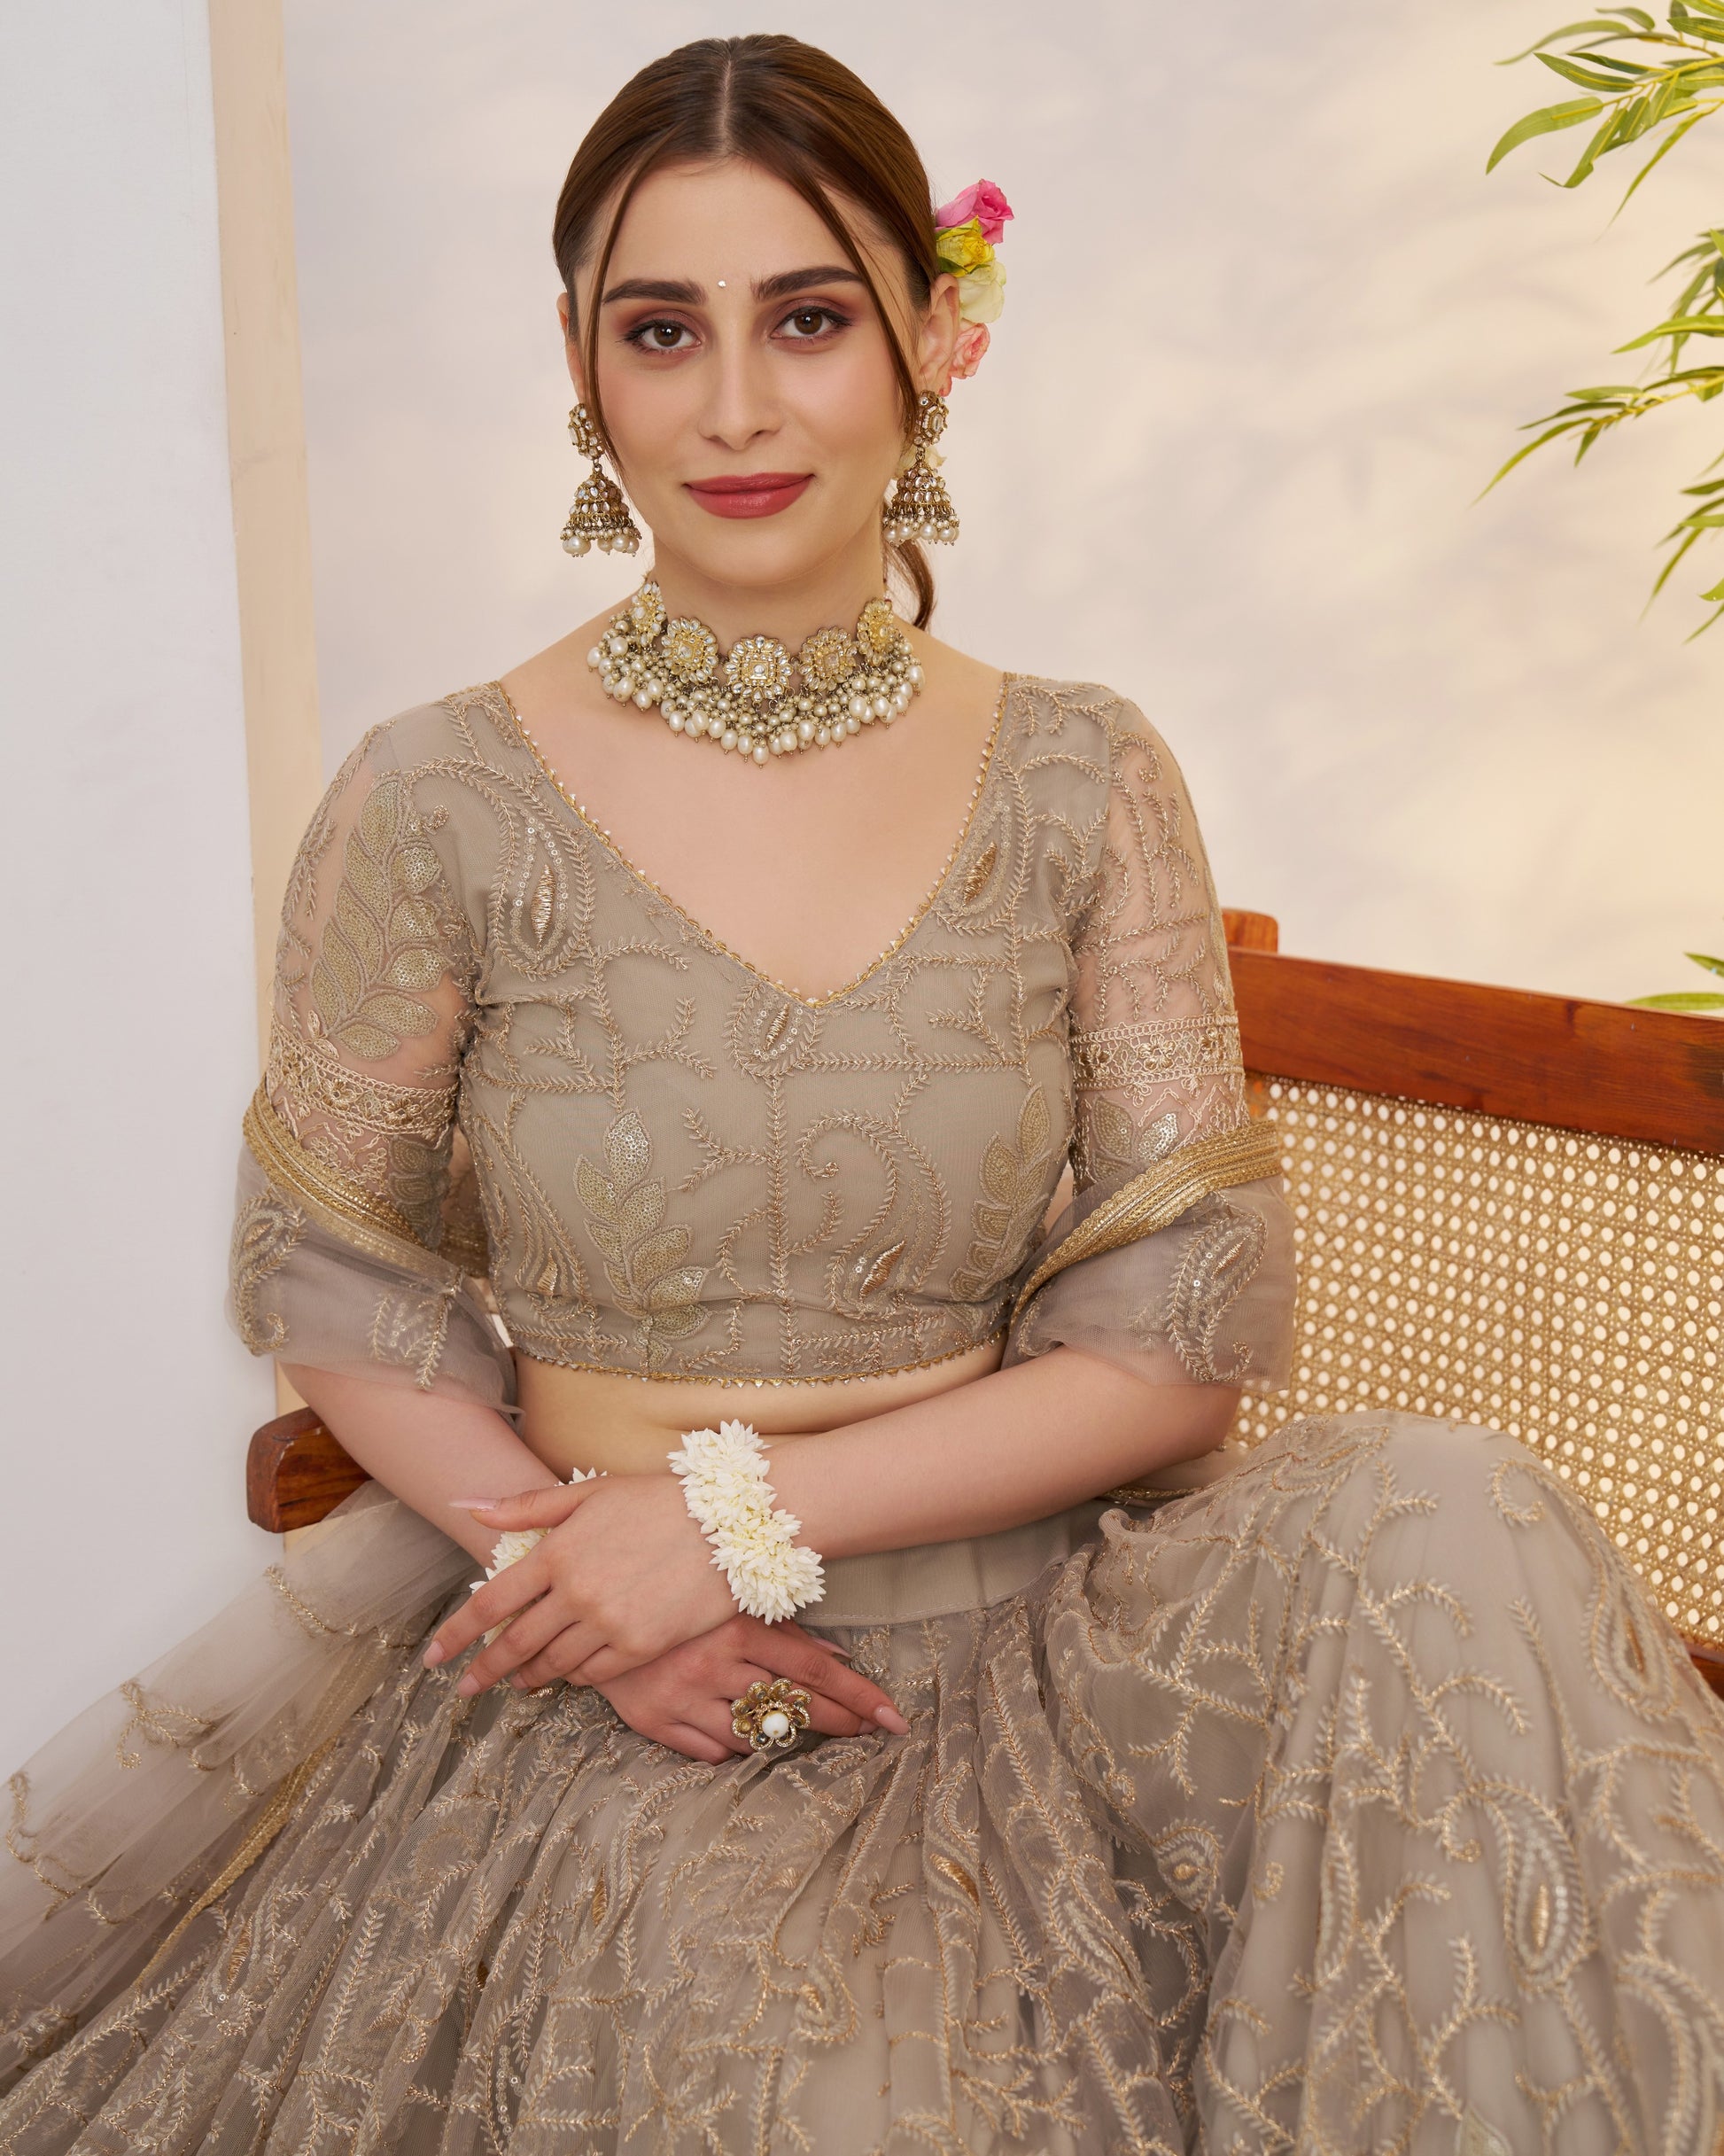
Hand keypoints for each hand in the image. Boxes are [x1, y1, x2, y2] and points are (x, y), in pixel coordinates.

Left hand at [423, 1475, 736, 1693]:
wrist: (730, 1522)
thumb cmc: (657, 1499)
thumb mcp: (590, 1492)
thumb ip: (526, 1506)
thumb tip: (468, 1505)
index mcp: (557, 1552)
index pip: (490, 1602)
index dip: (456, 1634)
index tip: (434, 1657)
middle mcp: (576, 1593)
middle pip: (514, 1644)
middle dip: (484, 1670)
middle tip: (465, 1688)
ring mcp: (608, 1623)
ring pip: (552, 1664)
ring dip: (528, 1676)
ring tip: (517, 1681)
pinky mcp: (640, 1646)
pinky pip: (592, 1674)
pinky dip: (573, 1677)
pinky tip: (567, 1674)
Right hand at [592, 1614, 910, 1763]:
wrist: (587, 1608)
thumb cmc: (673, 1601)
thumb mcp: (728, 1604)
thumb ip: (783, 1632)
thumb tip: (841, 1662)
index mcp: (734, 1626)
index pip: (812, 1668)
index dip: (857, 1696)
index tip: (893, 1719)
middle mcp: (711, 1664)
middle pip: (791, 1707)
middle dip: (839, 1724)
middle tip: (871, 1735)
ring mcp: (681, 1698)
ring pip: (752, 1737)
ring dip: (782, 1737)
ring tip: (802, 1731)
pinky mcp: (654, 1723)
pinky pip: (711, 1753)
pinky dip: (733, 1749)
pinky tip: (742, 1735)